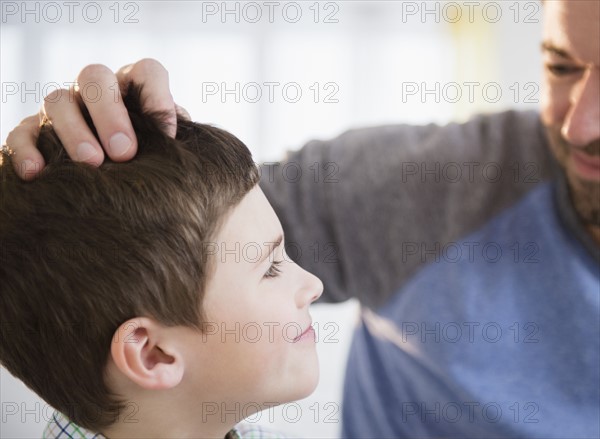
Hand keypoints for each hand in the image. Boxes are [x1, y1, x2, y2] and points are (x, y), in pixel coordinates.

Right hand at [4, 58, 179, 179]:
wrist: (115, 188)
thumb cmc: (146, 164)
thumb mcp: (162, 150)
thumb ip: (168, 141)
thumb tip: (169, 140)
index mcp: (133, 88)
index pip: (147, 72)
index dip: (157, 97)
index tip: (166, 135)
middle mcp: (95, 90)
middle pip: (95, 77)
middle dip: (110, 114)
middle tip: (124, 153)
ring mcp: (62, 107)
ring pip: (57, 101)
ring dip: (73, 132)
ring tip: (92, 164)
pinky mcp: (31, 131)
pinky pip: (21, 133)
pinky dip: (27, 151)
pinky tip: (38, 174)